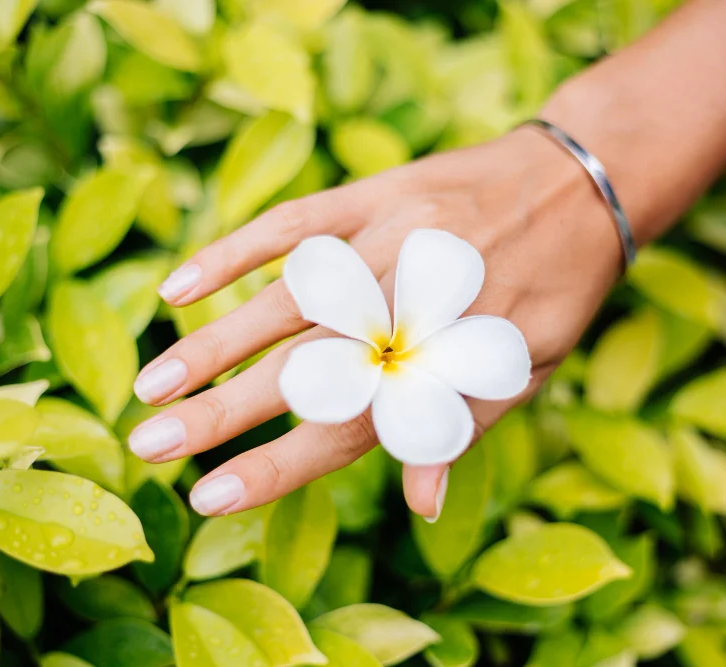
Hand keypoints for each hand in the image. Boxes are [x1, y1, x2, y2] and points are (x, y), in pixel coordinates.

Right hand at [129, 127, 623, 519]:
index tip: (208, 498)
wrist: (577, 187)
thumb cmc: (549, 295)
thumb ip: (460, 429)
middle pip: (305, 368)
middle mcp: (411, 304)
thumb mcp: (523, 373)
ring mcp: (389, 242)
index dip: (277, 466)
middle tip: (148, 446)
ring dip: (213, 342)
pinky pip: (296, 222)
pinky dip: (235, 251)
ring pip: (287, 300)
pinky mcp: (376, 193)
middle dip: (221, 412)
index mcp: (447, 360)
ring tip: (152, 385)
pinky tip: (180, 284)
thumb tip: (419, 507)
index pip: (348, 427)